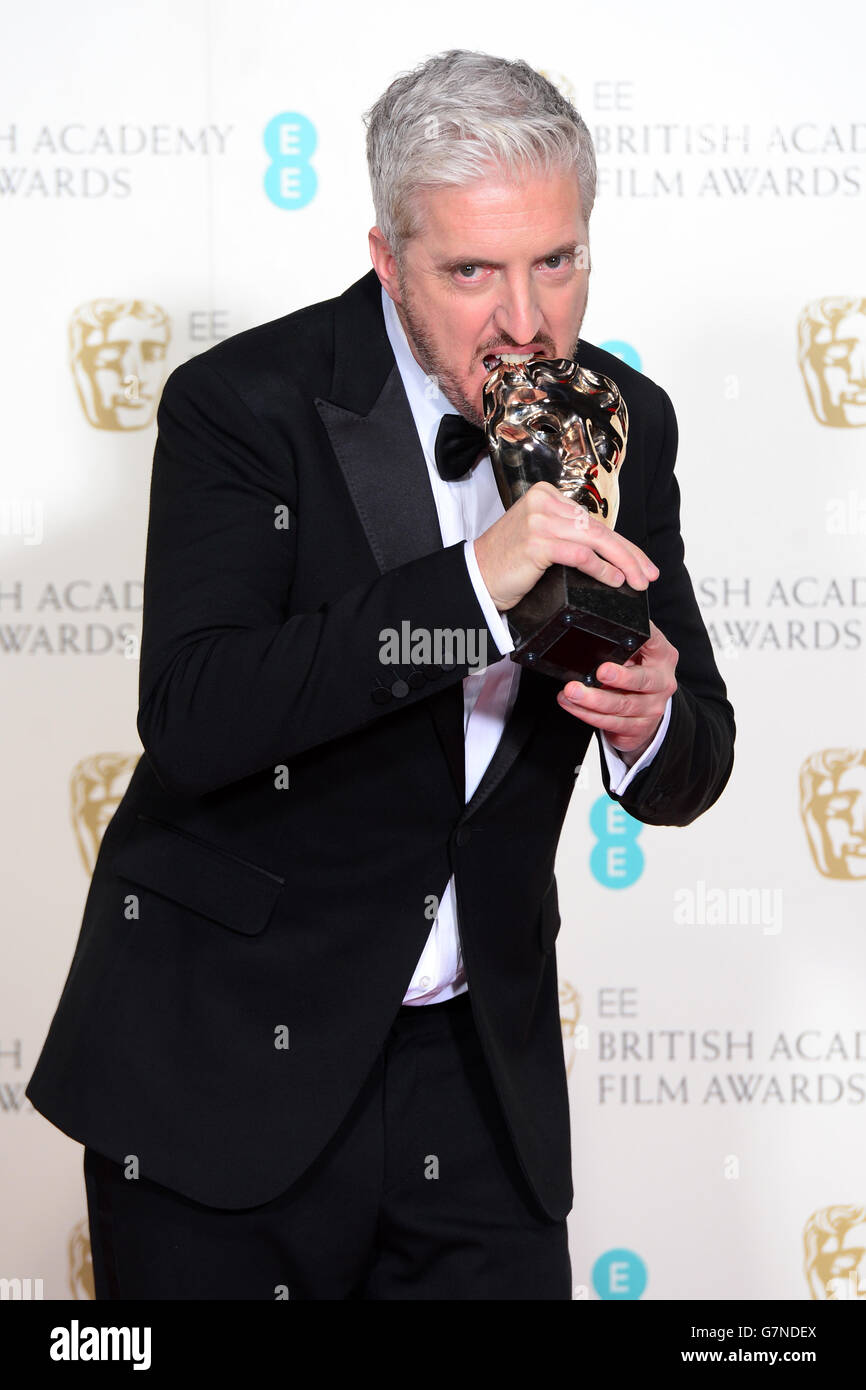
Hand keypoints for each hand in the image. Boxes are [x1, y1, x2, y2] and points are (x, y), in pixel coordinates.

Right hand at [474, 482, 657, 611]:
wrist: (475, 577)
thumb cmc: (507, 563)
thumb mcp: (540, 538)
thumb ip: (568, 535)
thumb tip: (611, 552)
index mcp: (545, 494)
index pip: (594, 520)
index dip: (623, 543)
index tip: (641, 562)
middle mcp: (543, 501)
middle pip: (598, 528)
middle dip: (629, 553)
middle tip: (648, 573)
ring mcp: (539, 519)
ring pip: (595, 539)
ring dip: (621, 562)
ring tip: (635, 580)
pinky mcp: (537, 540)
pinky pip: (580, 554)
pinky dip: (601, 568)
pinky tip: (613, 579)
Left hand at [556, 620, 677, 759]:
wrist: (646, 713)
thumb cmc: (635, 675)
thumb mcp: (635, 655)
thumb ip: (623, 644)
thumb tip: (593, 631)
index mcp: (662, 656)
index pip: (655, 641)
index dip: (643, 638)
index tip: (624, 637)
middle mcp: (662, 682)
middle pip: (643, 680)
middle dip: (621, 677)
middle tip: (600, 671)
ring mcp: (651, 708)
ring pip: (622, 705)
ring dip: (593, 699)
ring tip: (571, 691)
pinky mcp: (637, 728)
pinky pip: (610, 723)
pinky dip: (586, 714)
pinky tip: (571, 704)